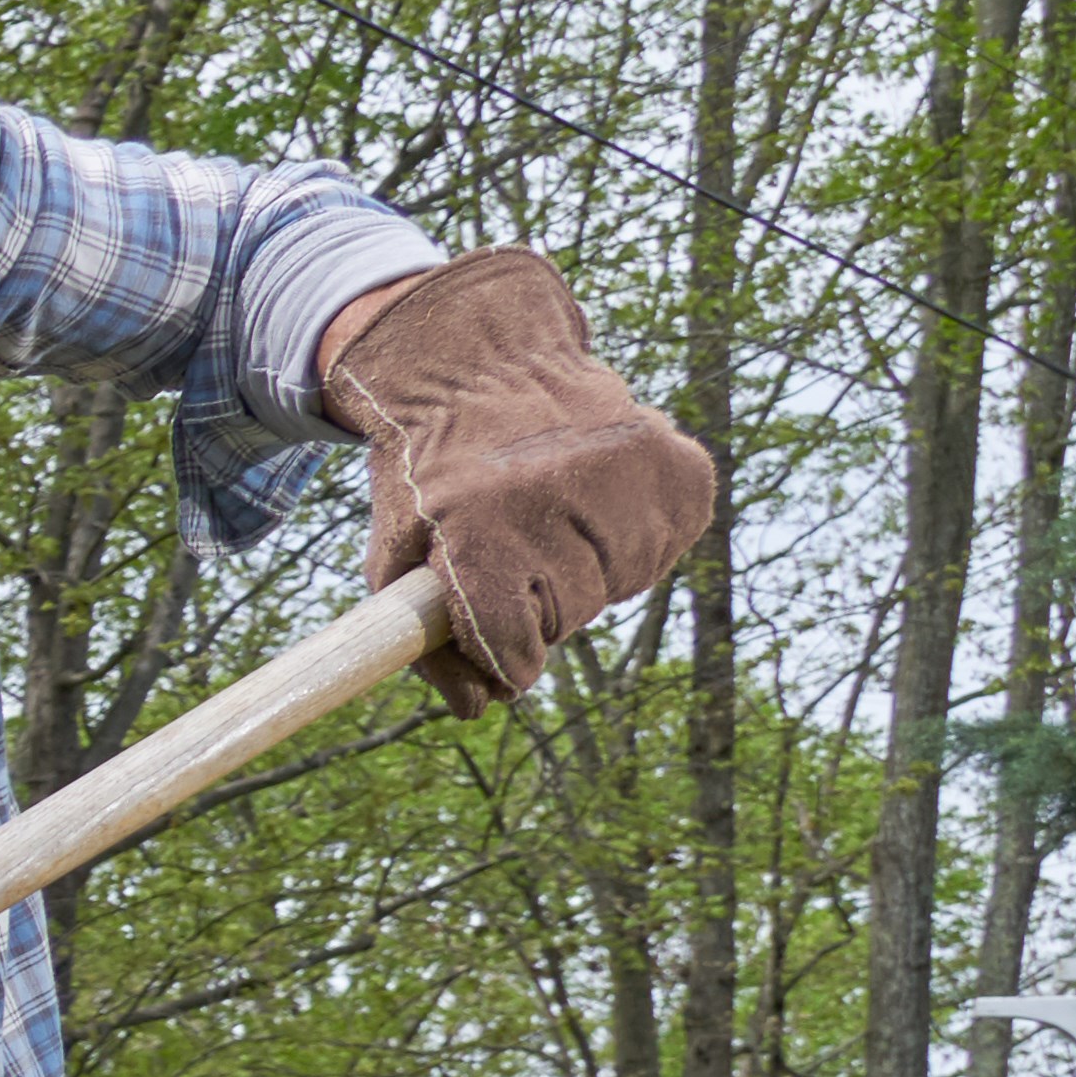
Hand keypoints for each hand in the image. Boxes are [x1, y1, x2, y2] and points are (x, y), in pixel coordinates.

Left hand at [321, 251, 716, 706]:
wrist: (481, 367)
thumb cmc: (431, 479)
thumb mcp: (397, 556)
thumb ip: (426, 641)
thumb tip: (478, 709)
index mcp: (481, 523)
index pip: (509, 635)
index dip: (505, 656)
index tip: (503, 653)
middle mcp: (560, 494)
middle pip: (568, 615)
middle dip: (541, 606)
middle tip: (517, 556)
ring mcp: (628, 473)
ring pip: (621, 584)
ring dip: (590, 570)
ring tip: (553, 519)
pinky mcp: (678, 463)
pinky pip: (667, 545)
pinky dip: (634, 539)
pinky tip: (597, 503)